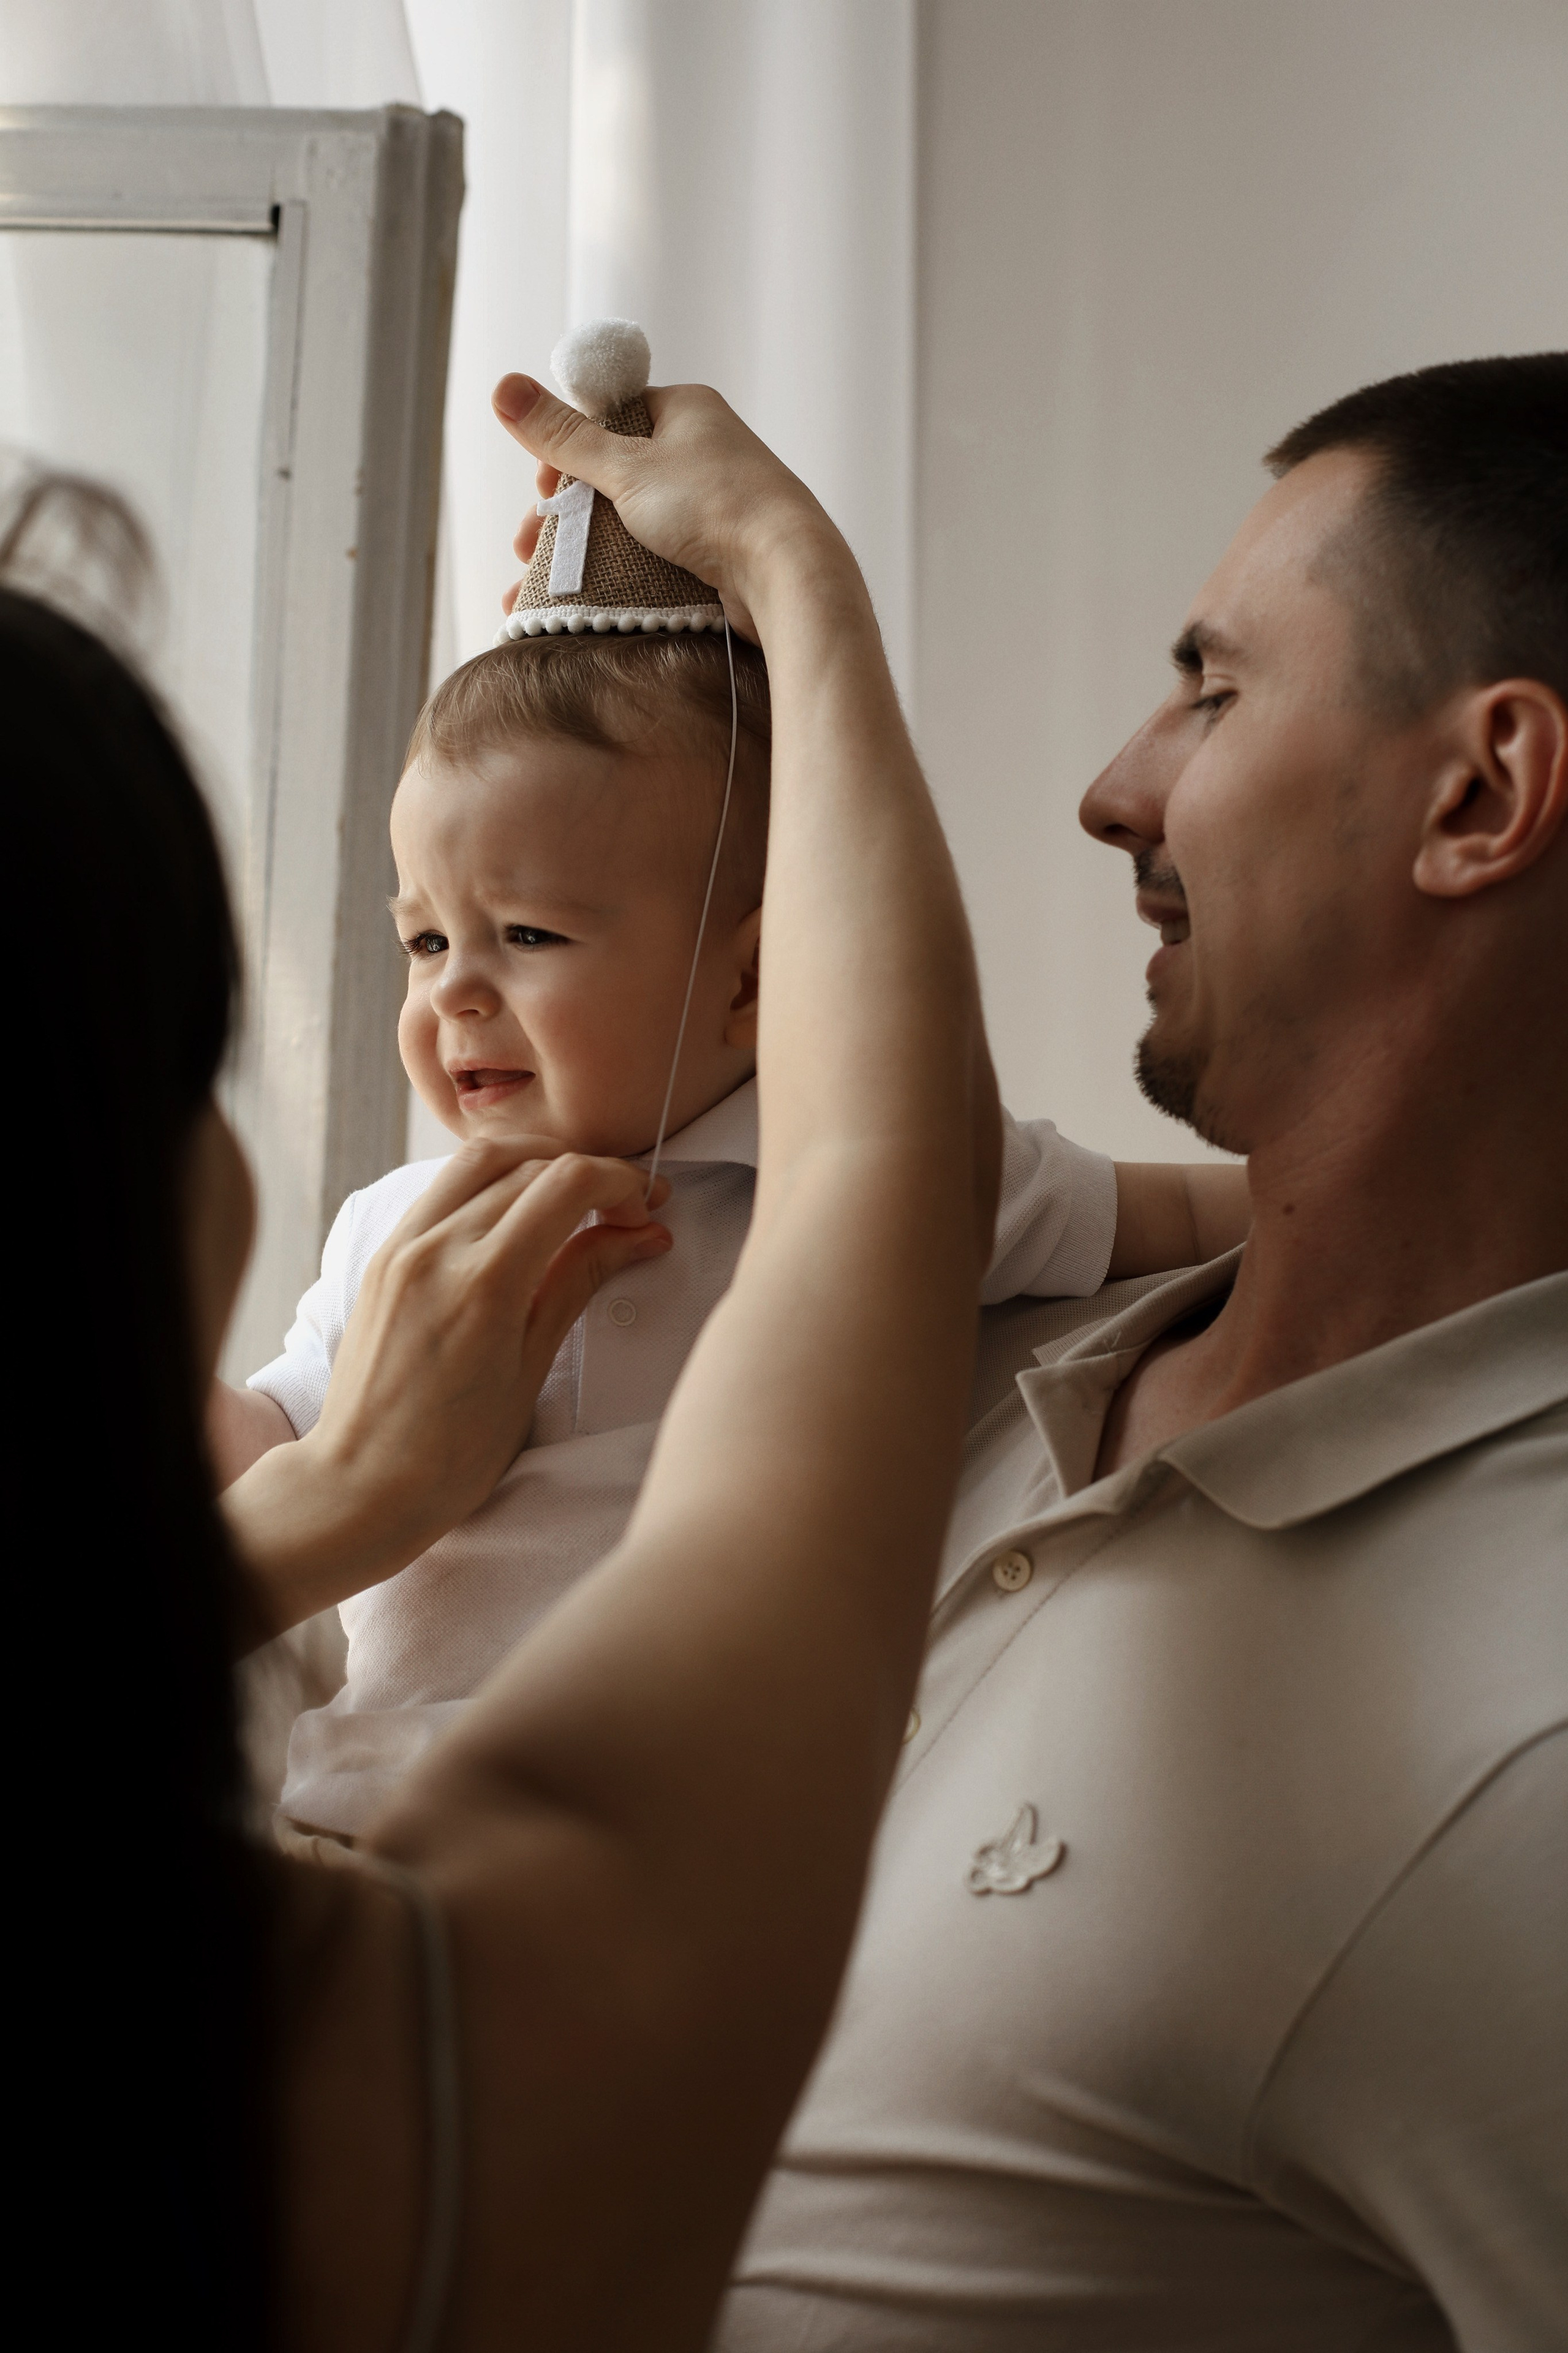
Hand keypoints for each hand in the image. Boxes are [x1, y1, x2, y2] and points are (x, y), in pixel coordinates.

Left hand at [226, 1141, 670, 1635]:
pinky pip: (444, 1189)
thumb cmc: (452, 1454)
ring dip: (538, 1165)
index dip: (622, 1184)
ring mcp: (401, 1247)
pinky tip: (519, 1217)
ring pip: (482, 1161)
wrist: (362, 1486)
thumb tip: (640, 1234)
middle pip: (530, 1164)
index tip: (649, 1209)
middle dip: (591, 1175)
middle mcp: (435, 1249)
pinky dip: (492, 1183)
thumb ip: (579, 1282)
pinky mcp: (384, 1256)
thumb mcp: (532, 1368)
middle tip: (627, 1211)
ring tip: (574, 1203)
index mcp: (483, 1282)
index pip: (567, 1183)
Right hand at [492, 376, 846, 642]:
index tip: (540, 493)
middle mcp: (702, 451)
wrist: (789, 574)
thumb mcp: (626, 467)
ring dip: (582, 554)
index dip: (565, 454)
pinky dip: (617, 578)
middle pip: (613, 476)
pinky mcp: (720, 552)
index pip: (609, 417)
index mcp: (685, 411)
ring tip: (538, 591)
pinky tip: (583, 605)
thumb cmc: (714, 507)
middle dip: (564, 516)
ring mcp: (713, 503)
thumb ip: (564, 436)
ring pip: (630, 523)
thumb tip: (502, 387)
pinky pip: (655, 558)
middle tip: (528, 551)